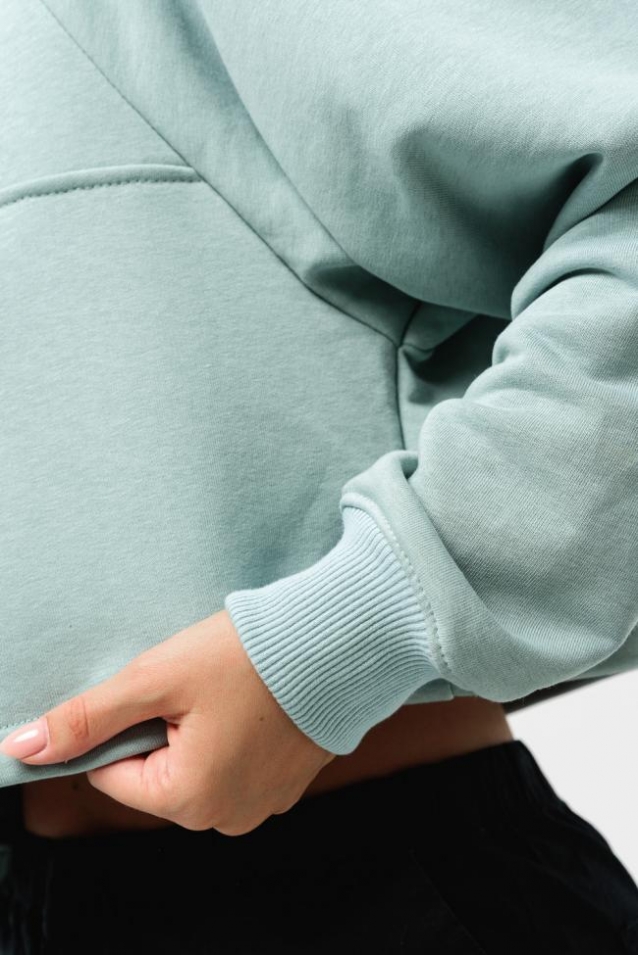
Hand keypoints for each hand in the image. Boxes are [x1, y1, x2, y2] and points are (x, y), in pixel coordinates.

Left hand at [0, 610, 335, 834]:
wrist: (341, 639)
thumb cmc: (251, 656)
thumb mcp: (157, 677)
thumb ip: (88, 717)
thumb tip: (23, 749)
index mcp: (190, 801)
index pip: (113, 772)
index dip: (124, 724)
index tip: (159, 688)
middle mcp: (227, 818)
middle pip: (156, 773)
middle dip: (163, 728)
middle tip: (197, 685)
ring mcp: (262, 805)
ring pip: (196, 768)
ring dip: (198, 731)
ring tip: (229, 690)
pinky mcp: (287, 784)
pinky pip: (236, 766)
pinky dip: (234, 735)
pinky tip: (253, 701)